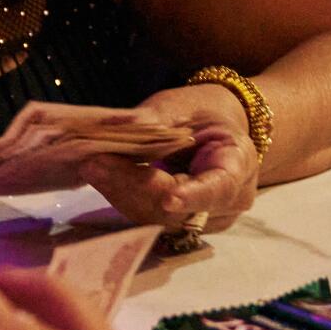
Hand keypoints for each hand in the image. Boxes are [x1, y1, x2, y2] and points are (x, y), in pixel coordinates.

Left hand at [82, 87, 258, 232]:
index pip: (217, 189)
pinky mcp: (176, 223)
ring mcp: (201, 218)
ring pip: (156, 217)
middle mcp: (224, 203)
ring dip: (120, 192)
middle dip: (133, 186)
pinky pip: (147, 214)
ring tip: (92, 166)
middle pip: (177, 208)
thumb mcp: (184, 107)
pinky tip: (100, 175)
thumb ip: (158, 121)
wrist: (215, 129)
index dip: (193, 197)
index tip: (169, 198)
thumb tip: (122, 128)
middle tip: (96, 163)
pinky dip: (122, 195)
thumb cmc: (203, 112)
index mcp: (238, 167)